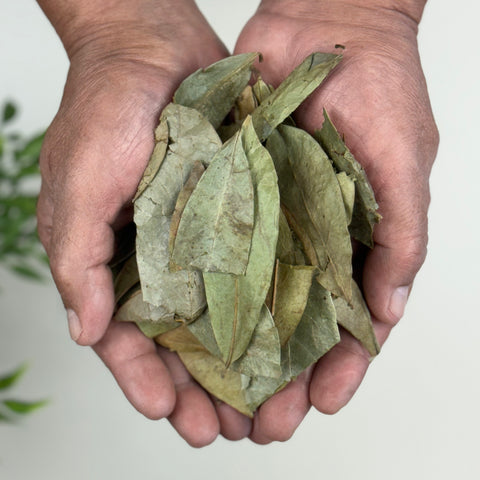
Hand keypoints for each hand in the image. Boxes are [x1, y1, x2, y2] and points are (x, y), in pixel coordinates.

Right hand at [36, 0, 258, 446]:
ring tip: (258, 404)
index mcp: (112, 259)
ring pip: (218, 315)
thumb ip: (76, 257)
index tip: (171, 416)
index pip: (124, 336)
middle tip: (224, 430)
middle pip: (177, 340)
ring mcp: (198, 238)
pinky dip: (262, 305)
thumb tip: (85, 331)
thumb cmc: (106, 109)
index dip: (142, 380)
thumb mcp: (79, 181)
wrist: (154, 50)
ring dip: (234, 360)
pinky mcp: (233, 214)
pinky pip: (249, 267)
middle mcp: (158, 257)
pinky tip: (282, 338)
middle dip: (197, 388)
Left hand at [234, 0, 438, 442]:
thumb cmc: (380, 87)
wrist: (326, 23)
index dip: (340, 367)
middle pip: (296, 324)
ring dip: (242, 349)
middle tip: (261, 423)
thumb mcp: (402, 162)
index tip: (320, 404)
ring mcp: (273, 218)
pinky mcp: (236, 193)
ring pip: (254, 297)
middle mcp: (312, 237)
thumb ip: (402, 235)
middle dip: (282, 375)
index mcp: (359, 240)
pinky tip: (193, 327)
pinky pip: (220, 246)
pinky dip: (209, 288)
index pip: (352, 321)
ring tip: (222, 396)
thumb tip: (387, 308)